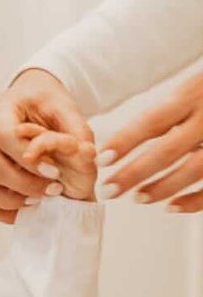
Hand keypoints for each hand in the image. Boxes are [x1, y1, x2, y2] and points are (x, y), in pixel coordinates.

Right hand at [0, 68, 97, 224]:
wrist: (37, 109)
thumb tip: (86, 152)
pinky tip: (30, 205)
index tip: (55, 171)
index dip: (29, 160)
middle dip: (25, 183)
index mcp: (1, 111)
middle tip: (54, 188)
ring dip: (13, 198)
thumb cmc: (48, 107)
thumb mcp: (67, 108)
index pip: (5, 137)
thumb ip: (76, 128)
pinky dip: (6, 209)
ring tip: (41, 199)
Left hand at [96, 69, 202, 212]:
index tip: (102, 159)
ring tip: (137, 198)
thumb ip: (168, 111)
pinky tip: (172, 207)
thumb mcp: (192, 89)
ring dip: (163, 187)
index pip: (153, 120)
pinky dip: (194, 200)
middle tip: (108, 190)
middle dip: (135, 173)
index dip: (125, 141)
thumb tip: (120, 143)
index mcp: (192, 94)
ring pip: (193, 169)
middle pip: (169, 149)